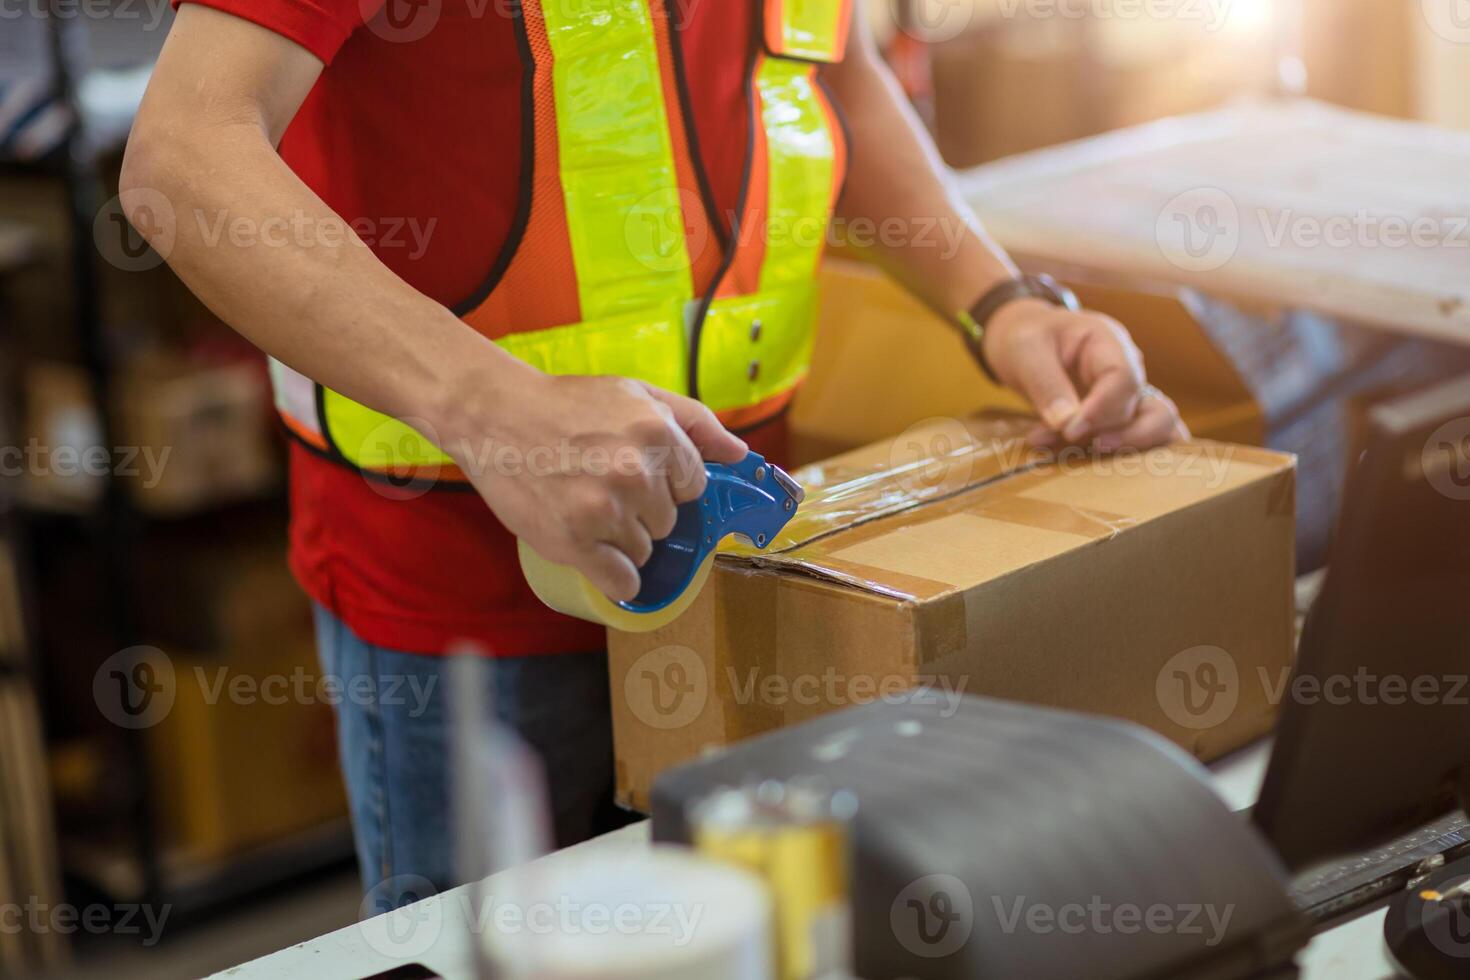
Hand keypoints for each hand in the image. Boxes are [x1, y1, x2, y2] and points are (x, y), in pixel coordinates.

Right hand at [453, 373, 747, 601]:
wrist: (495, 416)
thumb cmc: (566, 405)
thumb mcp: (636, 394)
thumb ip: (695, 422)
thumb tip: (741, 455)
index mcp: (656, 433)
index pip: (693, 486)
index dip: (667, 483)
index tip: (635, 473)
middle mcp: (634, 472)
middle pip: (669, 520)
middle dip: (642, 509)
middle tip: (601, 485)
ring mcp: (604, 510)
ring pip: (645, 550)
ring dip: (621, 538)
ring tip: (585, 506)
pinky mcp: (574, 542)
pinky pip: (621, 581)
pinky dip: (613, 574)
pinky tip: (594, 551)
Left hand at [980, 298, 1188, 451]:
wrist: (1021, 344)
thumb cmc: (1026, 339)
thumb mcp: (1025, 352)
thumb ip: (1046, 385)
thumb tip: (1067, 424)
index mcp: (1109, 342)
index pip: (1125, 379)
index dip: (1102, 410)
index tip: (1069, 430)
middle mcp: (1130, 370)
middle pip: (1151, 411)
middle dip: (1114, 435)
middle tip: (1069, 441)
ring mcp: (1129, 396)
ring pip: (1159, 431)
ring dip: (1124, 450)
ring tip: (1075, 454)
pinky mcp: (1118, 419)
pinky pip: (1135, 443)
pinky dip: (1113, 457)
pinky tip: (1069, 457)